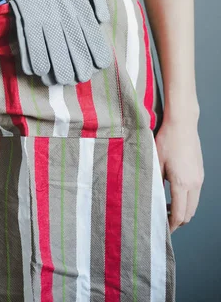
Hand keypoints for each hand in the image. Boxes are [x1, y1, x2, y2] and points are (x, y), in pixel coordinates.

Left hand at [154, 116, 203, 233]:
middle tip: (164, 221)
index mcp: (182, 183)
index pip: (179, 214)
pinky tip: (175, 194)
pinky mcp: (200, 172)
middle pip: (189, 213)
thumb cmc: (167, 140)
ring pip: (194, 204)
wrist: (183, 124)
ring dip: (183, 210)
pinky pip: (196, 193)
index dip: (172, 225)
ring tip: (168, 208)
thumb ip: (155, 183)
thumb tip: (152, 198)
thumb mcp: (156, 162)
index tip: (163, 229)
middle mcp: (194, 183)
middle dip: (178, 220)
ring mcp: (199, 178)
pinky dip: (187, 200)